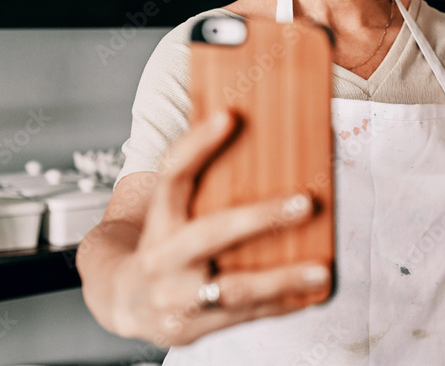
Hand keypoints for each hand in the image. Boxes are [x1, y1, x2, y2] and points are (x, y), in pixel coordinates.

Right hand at [111, 110, 329, 346]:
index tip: (228, 116)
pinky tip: (310, 293)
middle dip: (260, 218)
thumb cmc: (163, 244)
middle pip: (212, 233)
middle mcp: (162, 257)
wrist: (123, 301)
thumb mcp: (169, 211)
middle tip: (305, 202)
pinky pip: (244, 315)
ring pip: (233, 288)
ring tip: (321, 270)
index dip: (197, 144)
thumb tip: (256, 135)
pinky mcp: (191, 328)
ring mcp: (175, 297)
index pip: (172, 173)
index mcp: (157, 218)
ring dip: (282, 278)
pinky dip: (281, 305)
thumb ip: (204, 185)